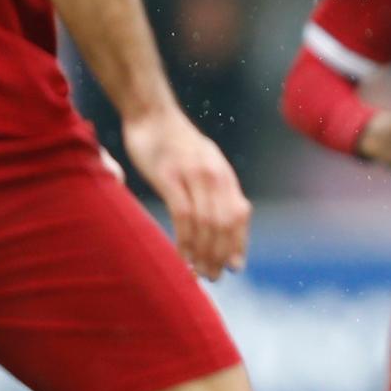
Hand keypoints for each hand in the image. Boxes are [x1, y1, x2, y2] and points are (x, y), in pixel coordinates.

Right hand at [123, 104, 250, 280]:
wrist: (151, 114)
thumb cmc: (173, 143)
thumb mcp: (203, 163)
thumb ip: (214, 188)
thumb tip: (224, 218)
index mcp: (224, 175)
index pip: (239, 215)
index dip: (239, 243)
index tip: (236, 266)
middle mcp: (214, 176)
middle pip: (225, 223)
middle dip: (221, 254)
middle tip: (214, 277)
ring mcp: (193, 176)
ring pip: (207, 223)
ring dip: (204, 253)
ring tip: (198, 273)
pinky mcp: (170, 177)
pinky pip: (183, 215)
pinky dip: (185, 240)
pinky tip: (182, 256)